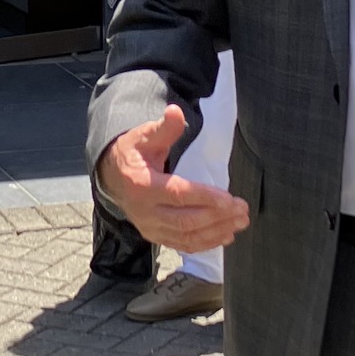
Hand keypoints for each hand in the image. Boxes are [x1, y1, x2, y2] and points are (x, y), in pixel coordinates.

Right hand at [97, 107, 249, 251]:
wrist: (112, 177)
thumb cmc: (133, 153)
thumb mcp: (145, 136)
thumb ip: (164, 128)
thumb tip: (175, 111)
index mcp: (142, 185)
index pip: (178, 194)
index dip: (205, 197)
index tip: (230, 199)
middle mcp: (145, 211)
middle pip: (185, 220)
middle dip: (217, 217)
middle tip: (242, 210)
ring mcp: (149, 227)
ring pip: (186, 236)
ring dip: (216, 232)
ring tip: (240, 222)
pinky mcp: (155, 236)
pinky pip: (182, 244)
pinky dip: (205, 243)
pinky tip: (225, 236)